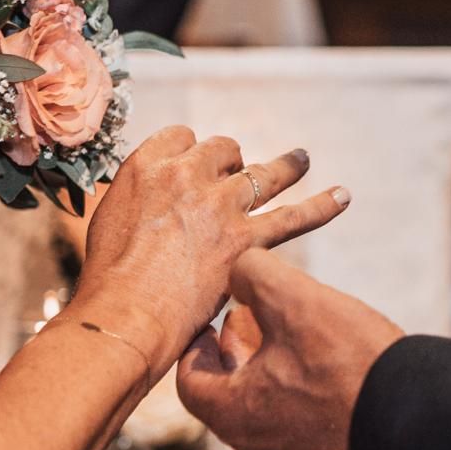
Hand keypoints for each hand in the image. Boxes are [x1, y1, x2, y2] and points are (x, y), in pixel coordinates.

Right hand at [73, 127, 350, 371]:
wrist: (126, 312)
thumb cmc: (108, 277)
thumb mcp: (111, 220)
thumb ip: (138, 200)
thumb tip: (152, 203)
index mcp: (149, 164)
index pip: (181, 137)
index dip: (189, 153)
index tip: (190, 166)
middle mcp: (187, 174)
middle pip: (222, 149)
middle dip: (229, 162)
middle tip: (231, 181)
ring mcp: (220, 204)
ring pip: (262, 173)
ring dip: (285, 166)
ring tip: (302, 160)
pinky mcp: (245, 239)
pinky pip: (293, 216)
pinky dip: (321, 207)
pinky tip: (342, 197)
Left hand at [178, 249, 403, 449]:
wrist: (419, 421)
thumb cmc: (349, 362)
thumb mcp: (294, 298)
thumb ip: (254, 273)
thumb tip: (240, 271)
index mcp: (234, 414)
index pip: (190, 383)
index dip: (196, 349)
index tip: (211, 326)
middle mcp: (257, 449)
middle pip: (227, 400)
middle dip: (235, 357)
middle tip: (248, 324)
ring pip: (265, 417)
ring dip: (268, 378)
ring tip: (291, 343)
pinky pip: (301, 433)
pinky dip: (300, 402)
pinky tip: (329, 375)